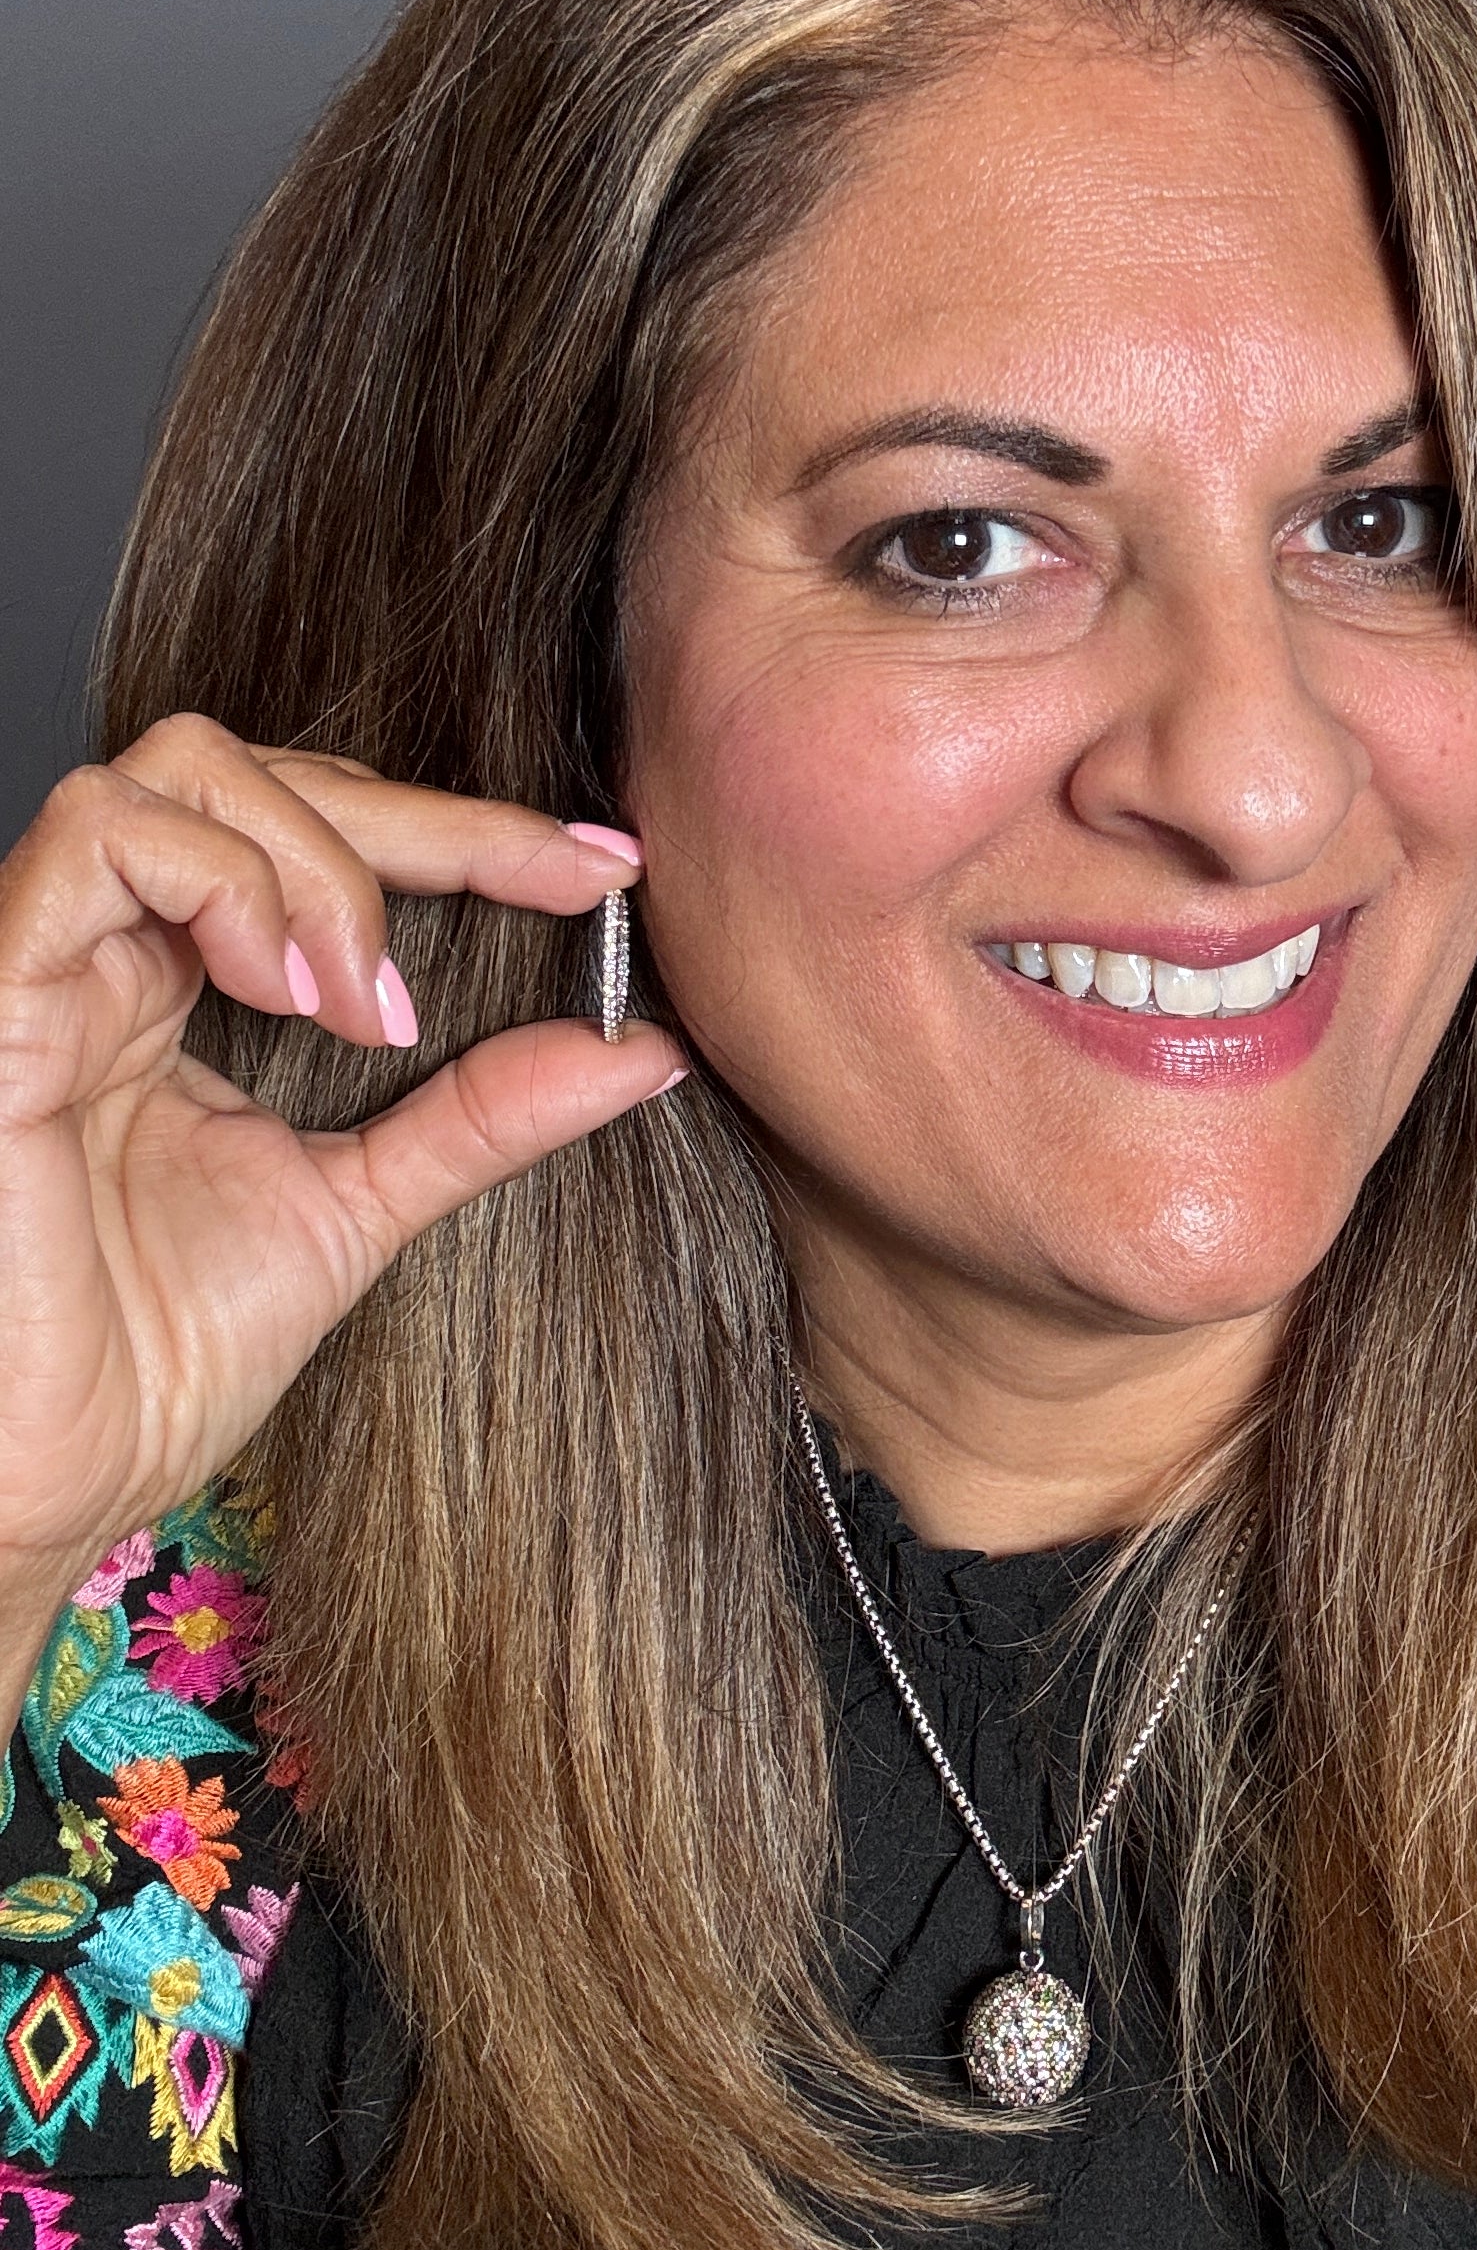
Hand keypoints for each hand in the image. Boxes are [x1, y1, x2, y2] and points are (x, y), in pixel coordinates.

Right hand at [0, 713, 683, 1672]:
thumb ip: (481, 1115)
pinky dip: (228, 882)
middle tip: (546, 884)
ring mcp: (45, 960)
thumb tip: (643, 1050)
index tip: (603, 863)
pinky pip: (96, 837)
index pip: (320, 832)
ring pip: (180, 767)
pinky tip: (290, 989)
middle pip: (259, 767)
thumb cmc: (151, 1360)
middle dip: (427, 818)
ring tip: (365, 999)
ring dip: (317, 859)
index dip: (469, 827)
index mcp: (178, 986)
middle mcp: (107, 951)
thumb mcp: (359, 1208)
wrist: (48, 1482)